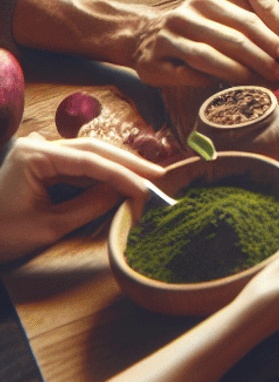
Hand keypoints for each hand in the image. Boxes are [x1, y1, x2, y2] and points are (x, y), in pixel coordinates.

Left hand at [0, 133, 163, 262]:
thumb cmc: (0, 235)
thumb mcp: (47, 227)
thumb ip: (89, 206)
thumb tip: (125, 192)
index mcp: (35, 156)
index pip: (90, 161)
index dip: (123, 174)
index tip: (148, 186)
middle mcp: (39, 146)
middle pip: (93, 150)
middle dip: (128, 163)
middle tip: (159, 175)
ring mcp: (40, 153)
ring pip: (89, 155)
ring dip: (118, 167)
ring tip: (147, 177)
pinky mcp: (43, 164)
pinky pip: (78, 166)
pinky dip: (101, 174)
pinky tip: (124, 179)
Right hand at [132, 0, 278, 86]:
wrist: (141, 36)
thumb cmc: (191, 32)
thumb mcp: (215, 22)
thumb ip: (242, 31)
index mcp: (206, 2)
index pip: (246, 20)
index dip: (271, 38)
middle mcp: (186, 16)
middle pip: (232, 39)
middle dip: (261, 58)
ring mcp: (167, 38)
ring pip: (211, 57)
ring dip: (240, 72)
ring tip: (262, 82)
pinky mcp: (154, 61)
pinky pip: (189, 74)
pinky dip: (212, 80)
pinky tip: (230, 87)